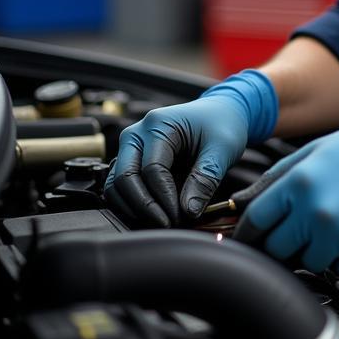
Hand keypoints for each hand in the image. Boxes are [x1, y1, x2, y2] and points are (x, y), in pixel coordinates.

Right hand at [104, 69, 277, 226]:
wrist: (220, 114)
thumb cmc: (222, 125)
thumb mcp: (222, 148)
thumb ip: (205, 178)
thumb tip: (189, 212)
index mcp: (158, 124)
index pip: (152, 169)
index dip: (165, 198)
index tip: (181, 217)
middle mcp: (136, 134)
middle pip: (124, 178)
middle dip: (144, 207)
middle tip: (167, 225)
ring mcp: (130, 148)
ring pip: (116, 186)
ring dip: (134, 209)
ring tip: (161, 223)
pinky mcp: (131, 162)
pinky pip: (121, 188)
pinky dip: (132, 205)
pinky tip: (154, 216)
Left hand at [233, 100, 338, 274]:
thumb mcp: (314, 151)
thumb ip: (274, 178)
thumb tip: (240, 203)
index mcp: (299, 182)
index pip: (255, 220)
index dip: (247, 233)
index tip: (249, 238)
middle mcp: (316, 210)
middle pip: (277, 248)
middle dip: (281, 242)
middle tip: (298, 229)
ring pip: (308, 262)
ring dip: (315, 249)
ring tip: (334, 223)